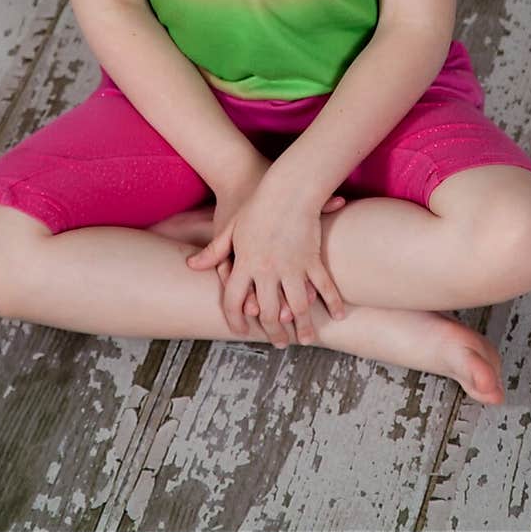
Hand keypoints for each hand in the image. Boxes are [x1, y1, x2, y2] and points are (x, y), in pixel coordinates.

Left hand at [187, 174, 345, 347]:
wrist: (286, 188)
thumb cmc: (256, 205)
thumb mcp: (230, 227)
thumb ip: (214, 251)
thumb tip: (192, 266)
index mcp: (245, 263)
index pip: (234, 301)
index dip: (235, 320)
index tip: (240, 331)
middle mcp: (267, 270)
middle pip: (269, 312)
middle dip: (274, 332)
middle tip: (280, 343)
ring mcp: (292, 266)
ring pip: (298, 307)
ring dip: (303, 326)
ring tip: (306, 339)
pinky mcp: (311, 258)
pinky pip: (323, 286)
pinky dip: (332, 302)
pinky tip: (338, 315)